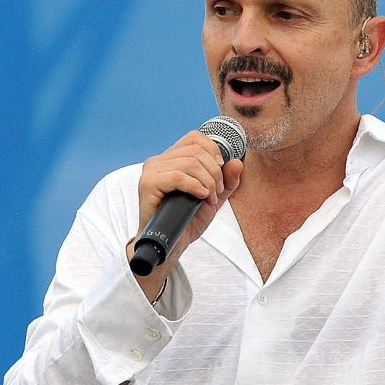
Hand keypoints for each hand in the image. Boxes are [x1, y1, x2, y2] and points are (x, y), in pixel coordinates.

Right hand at [129, 129, 243, 300]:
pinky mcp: (147, 185)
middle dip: (215, 172)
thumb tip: (237, 162)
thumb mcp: (213, 199)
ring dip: (208, 182)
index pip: (195, 138)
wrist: (170, 246)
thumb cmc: (187, 221)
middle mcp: (158, 161)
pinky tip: (201, 197)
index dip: (213, 151)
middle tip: (217, 193)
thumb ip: (227, 182)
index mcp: (170, 159)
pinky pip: (177, 177)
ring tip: (209, 199)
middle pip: (196, 151)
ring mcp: (151, 172)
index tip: (221, 172)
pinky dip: (195, 186)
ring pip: (189, 162)